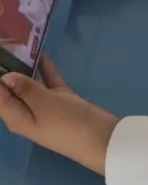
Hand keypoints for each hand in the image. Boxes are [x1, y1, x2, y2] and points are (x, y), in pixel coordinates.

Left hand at [0, 57, 117, 175]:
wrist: (101, 138)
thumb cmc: (67, 123)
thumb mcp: (43, 104)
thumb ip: (24, 88)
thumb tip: (5, 77)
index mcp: (15, 116)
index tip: (0, 55)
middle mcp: (26, 111)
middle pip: (11, 89)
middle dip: (8, 70)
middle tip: (10, 46)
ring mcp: (45, 105)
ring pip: (31, 84)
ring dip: (26, 67)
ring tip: (22, 45)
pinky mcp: (62, 100)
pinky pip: (49, 82)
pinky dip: (46, 70)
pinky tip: (43, 54)